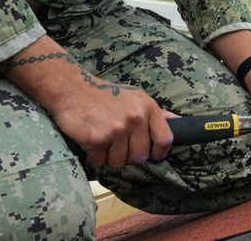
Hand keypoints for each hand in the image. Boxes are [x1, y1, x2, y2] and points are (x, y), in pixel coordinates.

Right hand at [51, 74, 175, 168]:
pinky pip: (100, 162)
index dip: (159, 152)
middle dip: (129, 156)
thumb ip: (157, 113)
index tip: (152, 155)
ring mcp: (116, 129)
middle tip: (118, 145)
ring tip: (103, 140)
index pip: (165, 139)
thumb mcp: (136, 97)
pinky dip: (94, 157)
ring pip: (119, 162)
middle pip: (140, 156)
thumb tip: (178, 121)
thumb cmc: (106, 95)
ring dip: (110, 157)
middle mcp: (135, 118)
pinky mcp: (97, 139)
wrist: (72, 89)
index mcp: (148, 107)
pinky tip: (91, 142)